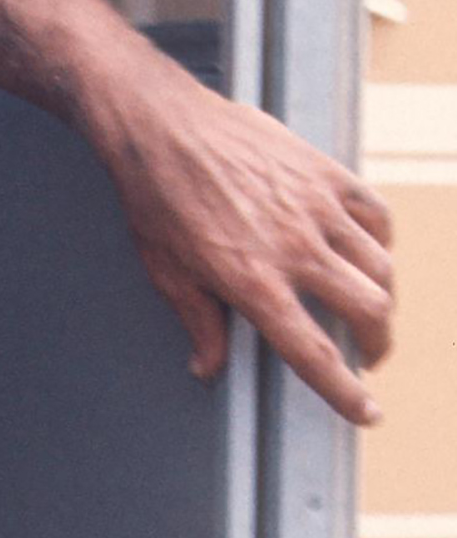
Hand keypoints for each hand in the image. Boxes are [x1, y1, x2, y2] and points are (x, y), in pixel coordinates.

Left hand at [91, 60, 394, 423]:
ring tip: (370, 307)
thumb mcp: (167, 271)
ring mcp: (314, 207)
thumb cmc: (156, 198)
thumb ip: (199, 323)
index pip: (314, 353)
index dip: (345, 391)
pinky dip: (380, 240)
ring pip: (380, 266)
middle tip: (368, 352)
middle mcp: (293, 248)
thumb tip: (207, 368)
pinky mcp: (322, 172)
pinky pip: (374, 214)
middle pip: (367, 311)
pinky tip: (370, 251)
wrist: (158, 124)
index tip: (368, 412)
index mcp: (253, 282)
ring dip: (382, 296)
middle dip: (376, 343)